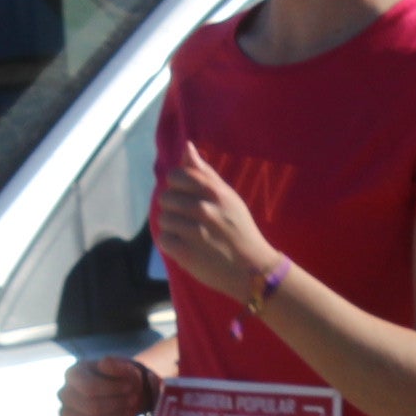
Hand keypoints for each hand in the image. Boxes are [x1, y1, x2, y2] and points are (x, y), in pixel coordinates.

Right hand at [59, 355, 157, 415]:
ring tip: (130, 411)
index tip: (130, 387)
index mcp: (72, 373)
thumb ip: (115, 365)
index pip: (89, 388)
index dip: (113, 390)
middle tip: (133, 401)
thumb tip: (104, 362)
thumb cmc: (121, 379)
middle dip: (118, 406)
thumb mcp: (123, 367)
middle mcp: (64, 394)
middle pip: (91, 408)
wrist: (121, 394)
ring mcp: (65, 414)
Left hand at [150, 143, 277, 302]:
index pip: (176, 176)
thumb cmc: (239, 229)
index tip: (186, 197)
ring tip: (189, 235)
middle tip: (190, 220)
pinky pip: (163, 239)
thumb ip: (205, 173)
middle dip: (174, 208)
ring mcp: (194, 231)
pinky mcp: (186, 253)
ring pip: (163, 219)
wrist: (252, 269)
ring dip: (172, 228)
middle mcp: (204, 209)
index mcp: (214, 192)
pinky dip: (171, 245)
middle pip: (166, 198)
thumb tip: (186, 147)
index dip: (176, 186)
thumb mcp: (228, 197)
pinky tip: (185, 247)